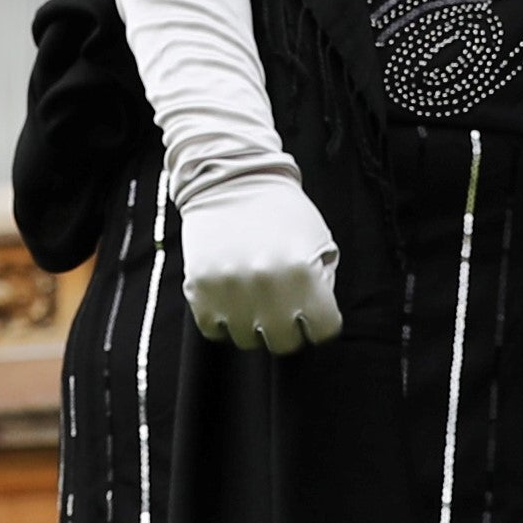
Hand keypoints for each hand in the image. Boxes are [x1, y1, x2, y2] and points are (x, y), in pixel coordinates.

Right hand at [180, 170, 345, 351]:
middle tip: (283, 309)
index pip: (323, 332)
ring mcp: (230, 290)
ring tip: (254, 298)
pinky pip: (214, 330)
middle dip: (288, 328)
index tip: (314, 312)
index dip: (321, 322)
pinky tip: (230, 299)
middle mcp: (268, 286)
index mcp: (304, 273)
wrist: (230, 178)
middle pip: (285, 344)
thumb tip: (312, 318)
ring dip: (253, 324)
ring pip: (247, 340)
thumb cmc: (281, 210)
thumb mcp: (320, 240)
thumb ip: (322, 282)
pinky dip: (223, 320)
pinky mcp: (199, 289)